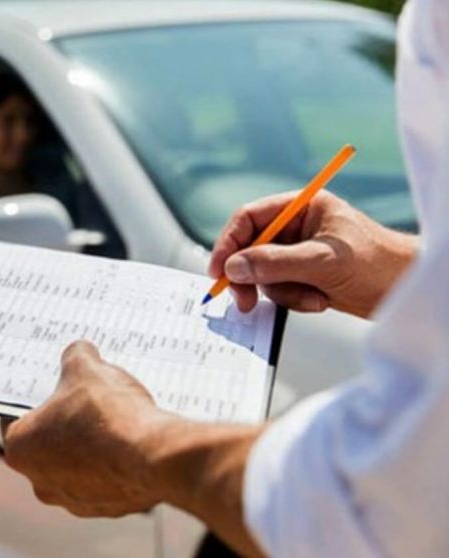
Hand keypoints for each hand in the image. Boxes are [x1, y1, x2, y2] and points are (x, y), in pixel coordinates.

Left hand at [2, 341, 266, 555]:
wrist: (154, 456)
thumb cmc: (108, 415)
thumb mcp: (86, 368)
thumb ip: (76, 356)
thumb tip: (79, 352)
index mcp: (20, 449)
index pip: (13, 419)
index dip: (33, 400)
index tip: (49, 388)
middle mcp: (40, 482)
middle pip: (46, 444)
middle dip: (64, 423)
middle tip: (84, 400)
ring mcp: (74, 501)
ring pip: (76, 465)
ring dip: (90, 445)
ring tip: (112, 420)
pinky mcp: (107, 508)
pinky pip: (105, 480)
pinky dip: (114, 463)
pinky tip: (130, 441)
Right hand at [208, 191, 417, 317]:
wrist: (407, 290)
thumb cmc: (378, 264)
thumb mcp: (322, 261)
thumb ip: (274, 262)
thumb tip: (234, 267)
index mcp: (303, 207)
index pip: (250, 218)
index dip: (229, 243)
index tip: (219, 271)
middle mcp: (298, 227)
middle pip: (251, 248)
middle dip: (251, 276)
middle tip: (244, 300)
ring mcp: (300, 252)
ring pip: (264, 274)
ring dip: (282, 292)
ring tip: (312, 298)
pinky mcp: (305, 276)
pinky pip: (280, 289)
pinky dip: (295, 300)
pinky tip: (320, 300)